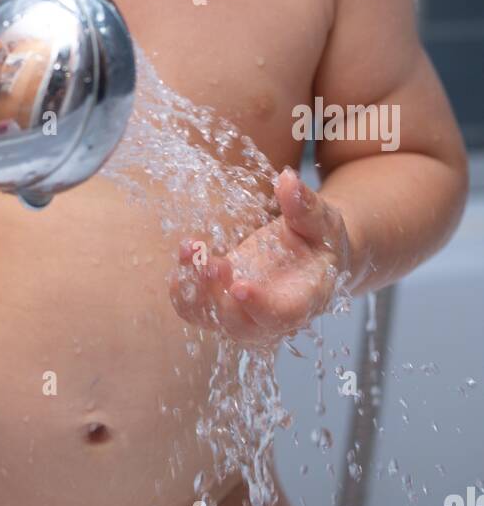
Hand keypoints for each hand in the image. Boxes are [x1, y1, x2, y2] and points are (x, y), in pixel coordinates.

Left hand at [169, 167, 351, 346]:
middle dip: (218, 297)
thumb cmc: (321, 239)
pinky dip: (184, 288)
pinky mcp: (223, 301)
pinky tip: (184, 255)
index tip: (239, 286)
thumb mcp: (322, 220)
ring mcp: (244, 313)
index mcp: (305, 299)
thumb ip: (306, 206)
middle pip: (240, 324)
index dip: (261, 305)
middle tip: (209, 262)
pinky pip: (197, 307)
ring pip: (212, 318)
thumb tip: (288, 180)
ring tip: (188, 249)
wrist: (312, 255)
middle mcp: (271, 316)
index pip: (283, 314)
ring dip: (194, 290)